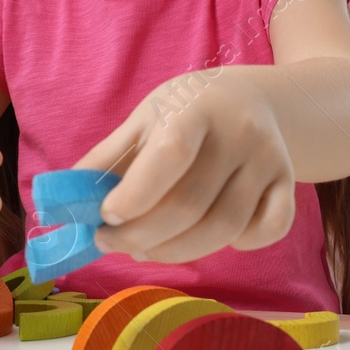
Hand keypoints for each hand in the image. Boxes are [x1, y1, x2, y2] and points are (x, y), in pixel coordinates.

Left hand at [74, 72, 296, 261]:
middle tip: (112, 243)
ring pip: (225, 228)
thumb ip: (105, 160)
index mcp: (196, 108)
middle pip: (192, 205)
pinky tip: (207, 237)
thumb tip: (61, 204)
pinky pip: (270, 230)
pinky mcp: (288, 184)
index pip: (171, 154)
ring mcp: (269, 159)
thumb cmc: (187, 111)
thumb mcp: (144, 119)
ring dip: (177, 251)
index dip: (137, 195)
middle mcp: (240, 132)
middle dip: (143, 236)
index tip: (106, 217)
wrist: (256, 98)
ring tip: (146, 248)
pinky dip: (238, 245)